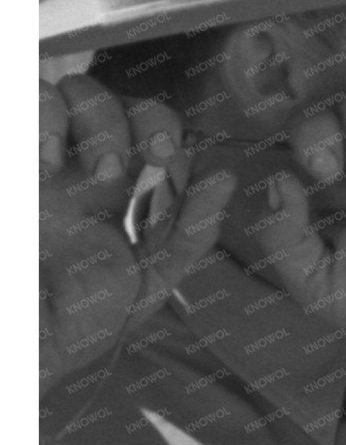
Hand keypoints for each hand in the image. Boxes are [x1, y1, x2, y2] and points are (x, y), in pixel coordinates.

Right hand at [38, 76, 233, 390]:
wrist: (22, 352)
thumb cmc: (74, 324)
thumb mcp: (147, 280)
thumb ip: (190, 232)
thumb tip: (225, 177)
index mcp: (117, 190)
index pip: (154, 132)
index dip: (169, 135)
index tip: (171, 161)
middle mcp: (76, 167)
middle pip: (123, 103)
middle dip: (145, 121)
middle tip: (152, 157)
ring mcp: (38, 161)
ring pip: (74, 92)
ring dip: (100, 119)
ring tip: (101, 171)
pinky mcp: (10, 161)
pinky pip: (22, 103)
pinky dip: (43, 117)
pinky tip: (47, 160)